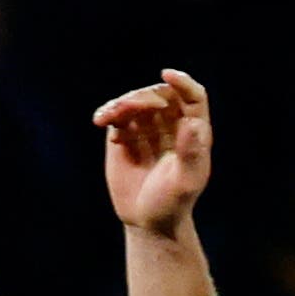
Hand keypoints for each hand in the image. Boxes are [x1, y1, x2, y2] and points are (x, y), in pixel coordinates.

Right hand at [93, 67, 212, 236]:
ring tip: (109, 115)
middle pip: (160, 95)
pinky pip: (116, 118)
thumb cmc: (173, 202)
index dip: (182, 82)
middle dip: (144, 96)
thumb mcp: (186, 180)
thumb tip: (191, 124)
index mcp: (193, 129)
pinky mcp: (123, 138)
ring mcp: (146, 130)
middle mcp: (171, 124)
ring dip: (122, 103)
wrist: (147, 220)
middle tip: (129, 106)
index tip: (167, 75)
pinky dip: (108, 114)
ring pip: (135, 103)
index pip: (192, 96)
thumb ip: (190, 152)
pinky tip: (100, 120)